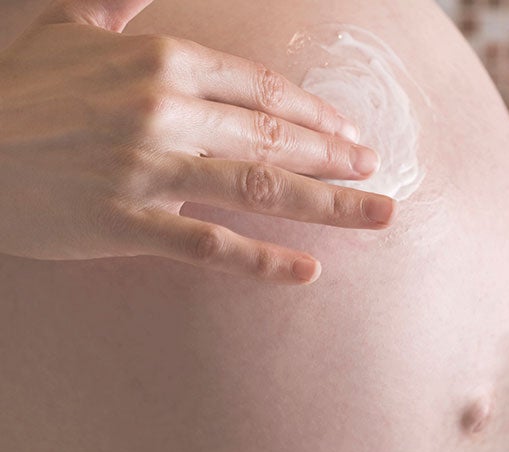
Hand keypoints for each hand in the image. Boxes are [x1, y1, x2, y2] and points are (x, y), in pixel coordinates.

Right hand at [0, 0, 394, 283]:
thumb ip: (115, 4)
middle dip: (336, 156)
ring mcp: (144, 168)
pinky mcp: (121, 222)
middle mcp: (163, 110)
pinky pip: (208, 244)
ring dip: (329, 203)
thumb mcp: (65, 29)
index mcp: (160, 61)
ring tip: (377, 215)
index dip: (317, 115)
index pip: (264, 89)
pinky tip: (307, 272)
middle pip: (276, 136)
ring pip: (260, 186)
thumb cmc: (18, 92)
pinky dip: (262, 261)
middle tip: (376, 173)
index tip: (351, 134)